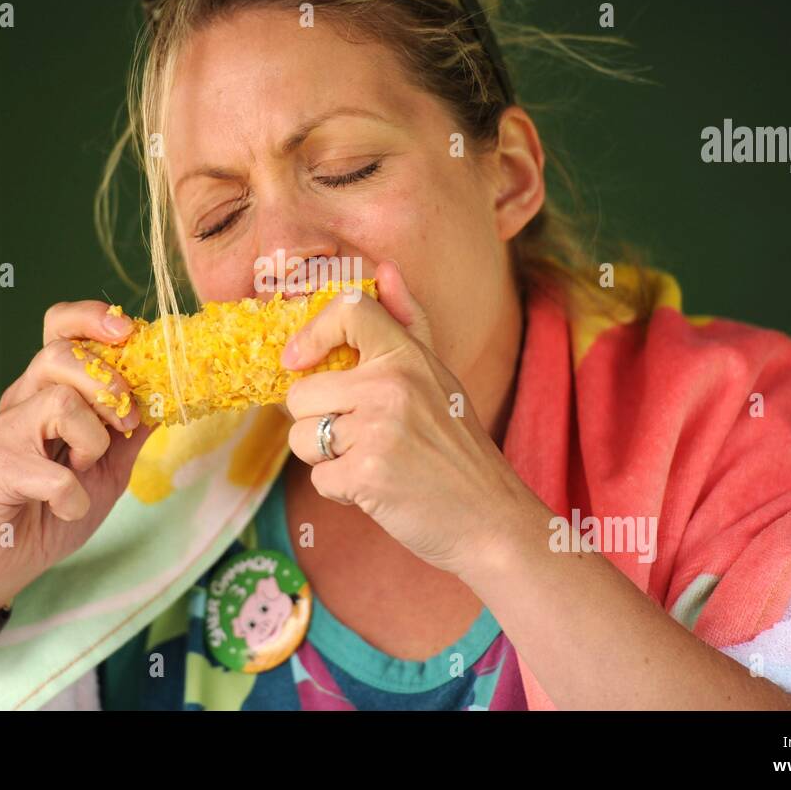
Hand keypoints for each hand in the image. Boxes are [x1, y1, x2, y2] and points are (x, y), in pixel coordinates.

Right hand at [0, 300, 156, 618]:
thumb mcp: (109, 467)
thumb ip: (133, 431)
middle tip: (126, 425)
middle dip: (108, 385)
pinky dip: (73, 496)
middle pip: (62, 355)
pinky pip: (51, 472)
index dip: (92, 318)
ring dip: (92, 441)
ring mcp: (7, 433)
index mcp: (50, 390)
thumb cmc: (51, 508)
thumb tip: (171, 394)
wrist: (4, 562)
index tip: (128, 329)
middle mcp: (24, 400)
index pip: (61, 327)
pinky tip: (68, 507)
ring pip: (60, 403)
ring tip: (86, 469)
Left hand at [281, 260, 528, 580]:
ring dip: (324, 458)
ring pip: (301, 437)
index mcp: (409, 357)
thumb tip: (385, 269)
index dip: (312, 333)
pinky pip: (317, 478)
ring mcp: (379, 430)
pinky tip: (377, 488)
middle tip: (362, 438)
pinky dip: (340, 490)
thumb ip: (408, 323)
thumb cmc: (458, 448)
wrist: (491, 520)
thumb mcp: (439, 377)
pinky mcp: (367, 476)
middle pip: (301, 393)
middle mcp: (392, 386)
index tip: (299, 361)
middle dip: (317, 422)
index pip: (347, 311)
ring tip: (369, 461)